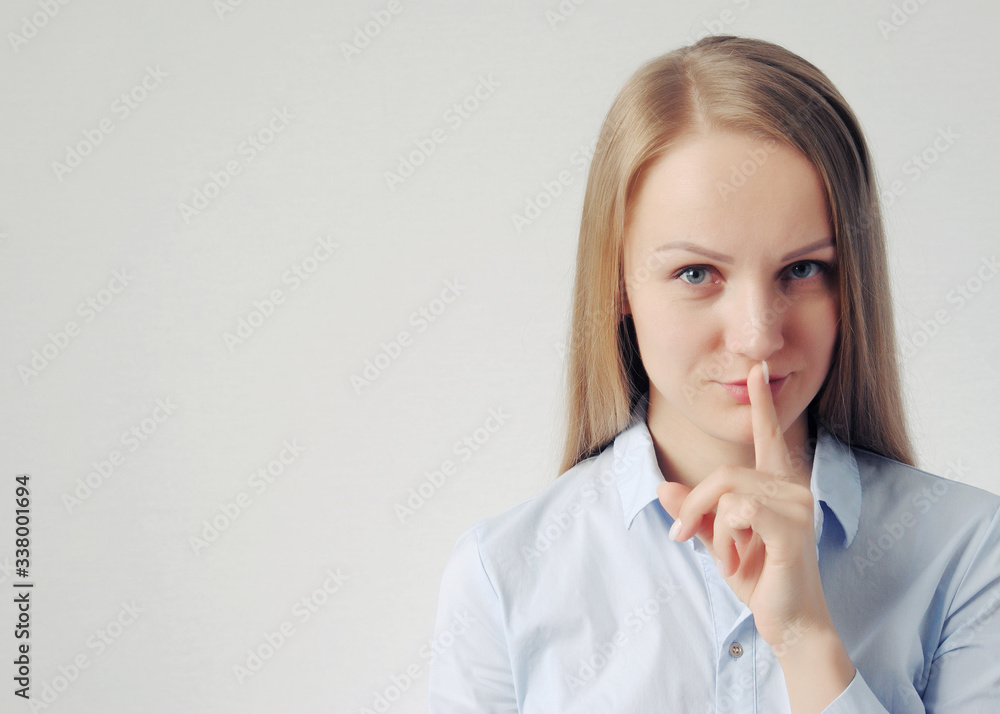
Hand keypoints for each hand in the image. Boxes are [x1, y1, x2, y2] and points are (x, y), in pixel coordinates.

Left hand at [656, 362, 833, 649]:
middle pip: (724, 473)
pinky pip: (738, 512)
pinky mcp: (790, 530)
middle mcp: (792, 490)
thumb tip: (662, 488)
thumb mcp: (718, 542)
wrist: (789, 624)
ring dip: (712, 530)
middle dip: (695, 505)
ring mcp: (796, 508)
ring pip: (727, 493)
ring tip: (725, 559)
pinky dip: (723, 538)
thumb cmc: (761, 580)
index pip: (769, 437)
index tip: (758, 369)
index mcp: (779, 487)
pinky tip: (735, 561)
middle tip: (682, 537)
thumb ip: (694, 514)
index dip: (761, 404)